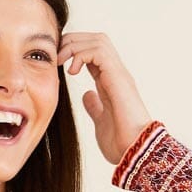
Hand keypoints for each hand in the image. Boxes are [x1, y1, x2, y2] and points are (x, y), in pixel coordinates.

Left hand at [58, 31, 154, 167]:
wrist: (134, 152)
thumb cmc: (120, 142)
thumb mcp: (101, 121)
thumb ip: (95, 106)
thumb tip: (87, 95)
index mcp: (111, 82)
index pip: (93, 53)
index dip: (74, 51)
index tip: (58, 63)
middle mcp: (117, 74)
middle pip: (96, 39)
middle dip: (72, 42)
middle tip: (57, 59)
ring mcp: (119, 74)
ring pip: (98, 40)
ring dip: (75, 46)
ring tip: (62, 62)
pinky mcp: (118, 77)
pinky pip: (99, 51)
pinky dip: (81, 54)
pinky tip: (72, 71)